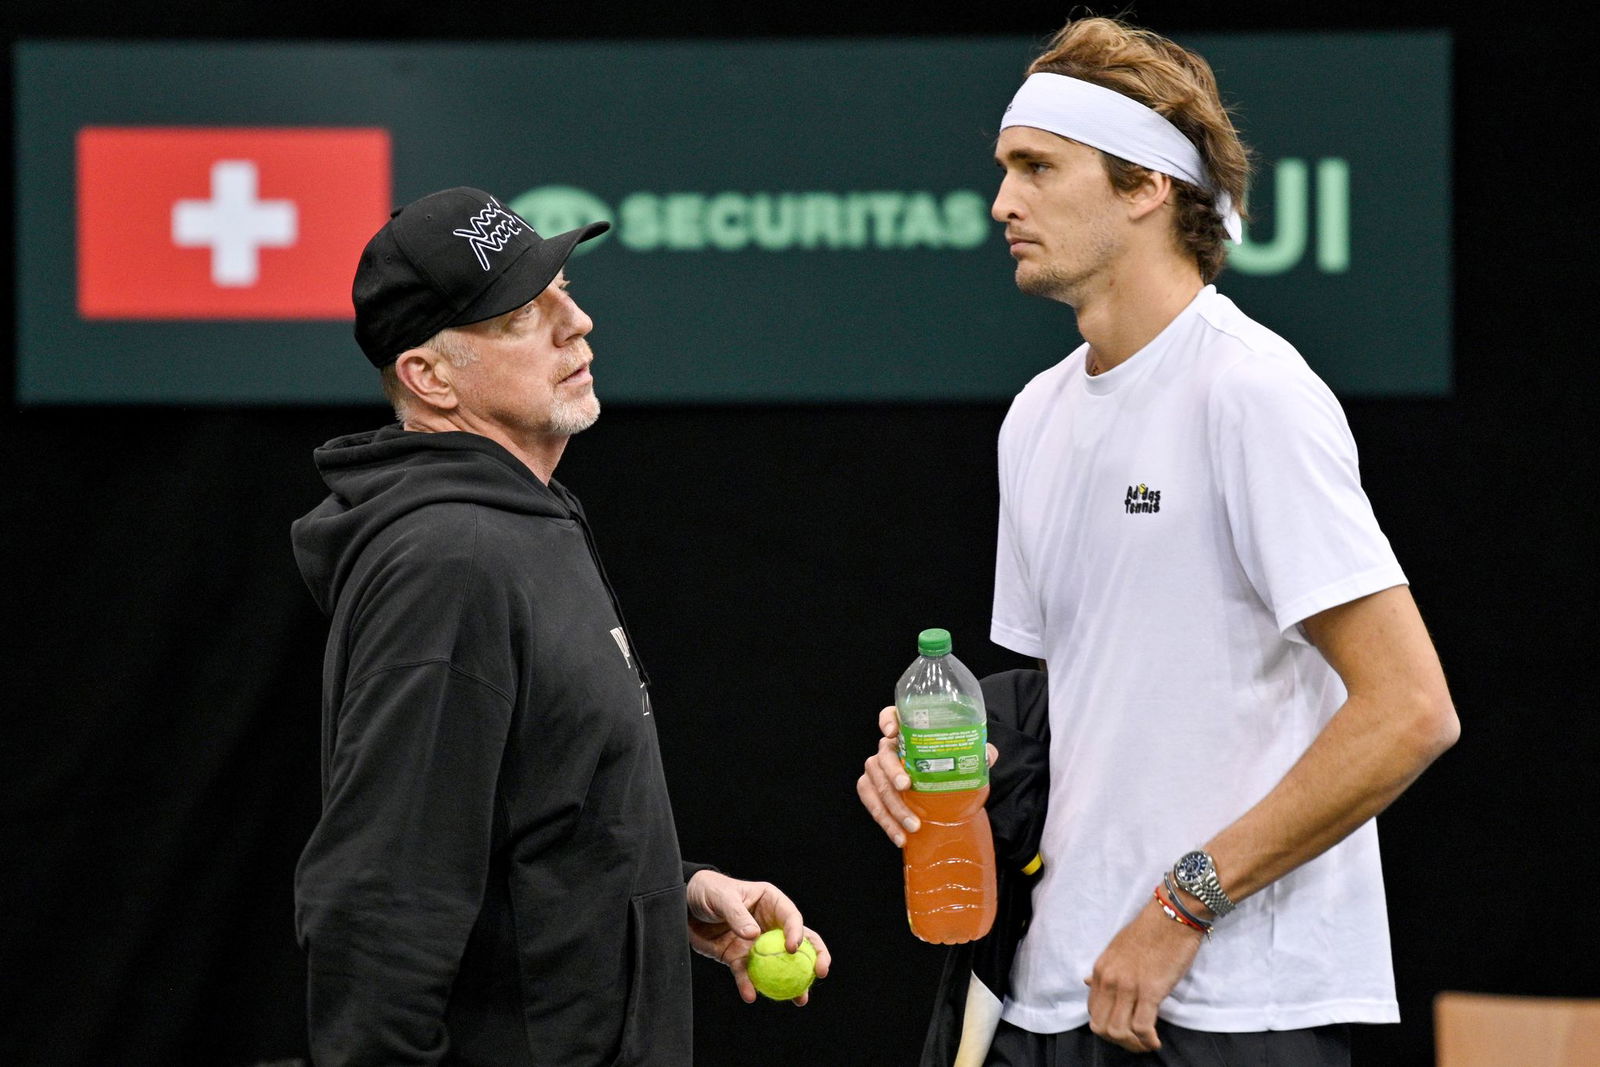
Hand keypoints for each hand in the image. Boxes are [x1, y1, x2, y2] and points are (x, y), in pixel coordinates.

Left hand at [685, 870, 830, 1004]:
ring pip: (778, 965)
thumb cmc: (707, 890)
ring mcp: (756, 944)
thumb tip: (754, 935)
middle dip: (814, 958)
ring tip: (800, 999)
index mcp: (771, 902)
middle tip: (820, 972)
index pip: (792, 917)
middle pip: (799, 942)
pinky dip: (749, 985)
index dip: (797, 932)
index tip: (793, 948)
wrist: (682, 906)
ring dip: (790, 982)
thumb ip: (737, 914)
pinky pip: (747, 974)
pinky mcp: (738, 958)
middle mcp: (769, 924)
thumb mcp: (722, 897)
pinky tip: (750, 996)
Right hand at [856, 706, 999, 846]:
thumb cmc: (948, 763)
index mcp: (906, 732)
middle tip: (906, 786)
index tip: (893, 731)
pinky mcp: (872, 790)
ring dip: (892, 806)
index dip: (887, 720)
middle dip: (892, 771)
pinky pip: (871, 803)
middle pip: (882, 754)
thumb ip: (976, 752)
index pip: (890, 715)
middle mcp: (888, 747)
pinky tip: (899, 836)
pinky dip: (884, 821)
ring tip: (912, 825)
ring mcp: (877, 769)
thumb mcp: (964, 754)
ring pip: (874, 782)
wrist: (939, 783)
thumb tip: (988, 755)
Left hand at [1083, 897, 1203, 1052]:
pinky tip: (1155, 1041)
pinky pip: (1141, 1027)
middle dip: (1118, 1041)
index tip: (1123, 1030)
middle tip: (1135, 1042)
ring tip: (1146, 1043)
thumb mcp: (1116, 949)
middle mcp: (1109, 980)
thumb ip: (1104, 970)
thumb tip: (1088, 982)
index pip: (1093, 1011)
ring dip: (1133, 1044)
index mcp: (1101, 970)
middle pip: (1102, 1026)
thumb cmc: (1149, 931)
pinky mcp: (1150, 990)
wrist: (1171, 916)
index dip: (1107, 1026)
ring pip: (1119, 1032)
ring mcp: (1128, 986)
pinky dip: (1147, 1041)